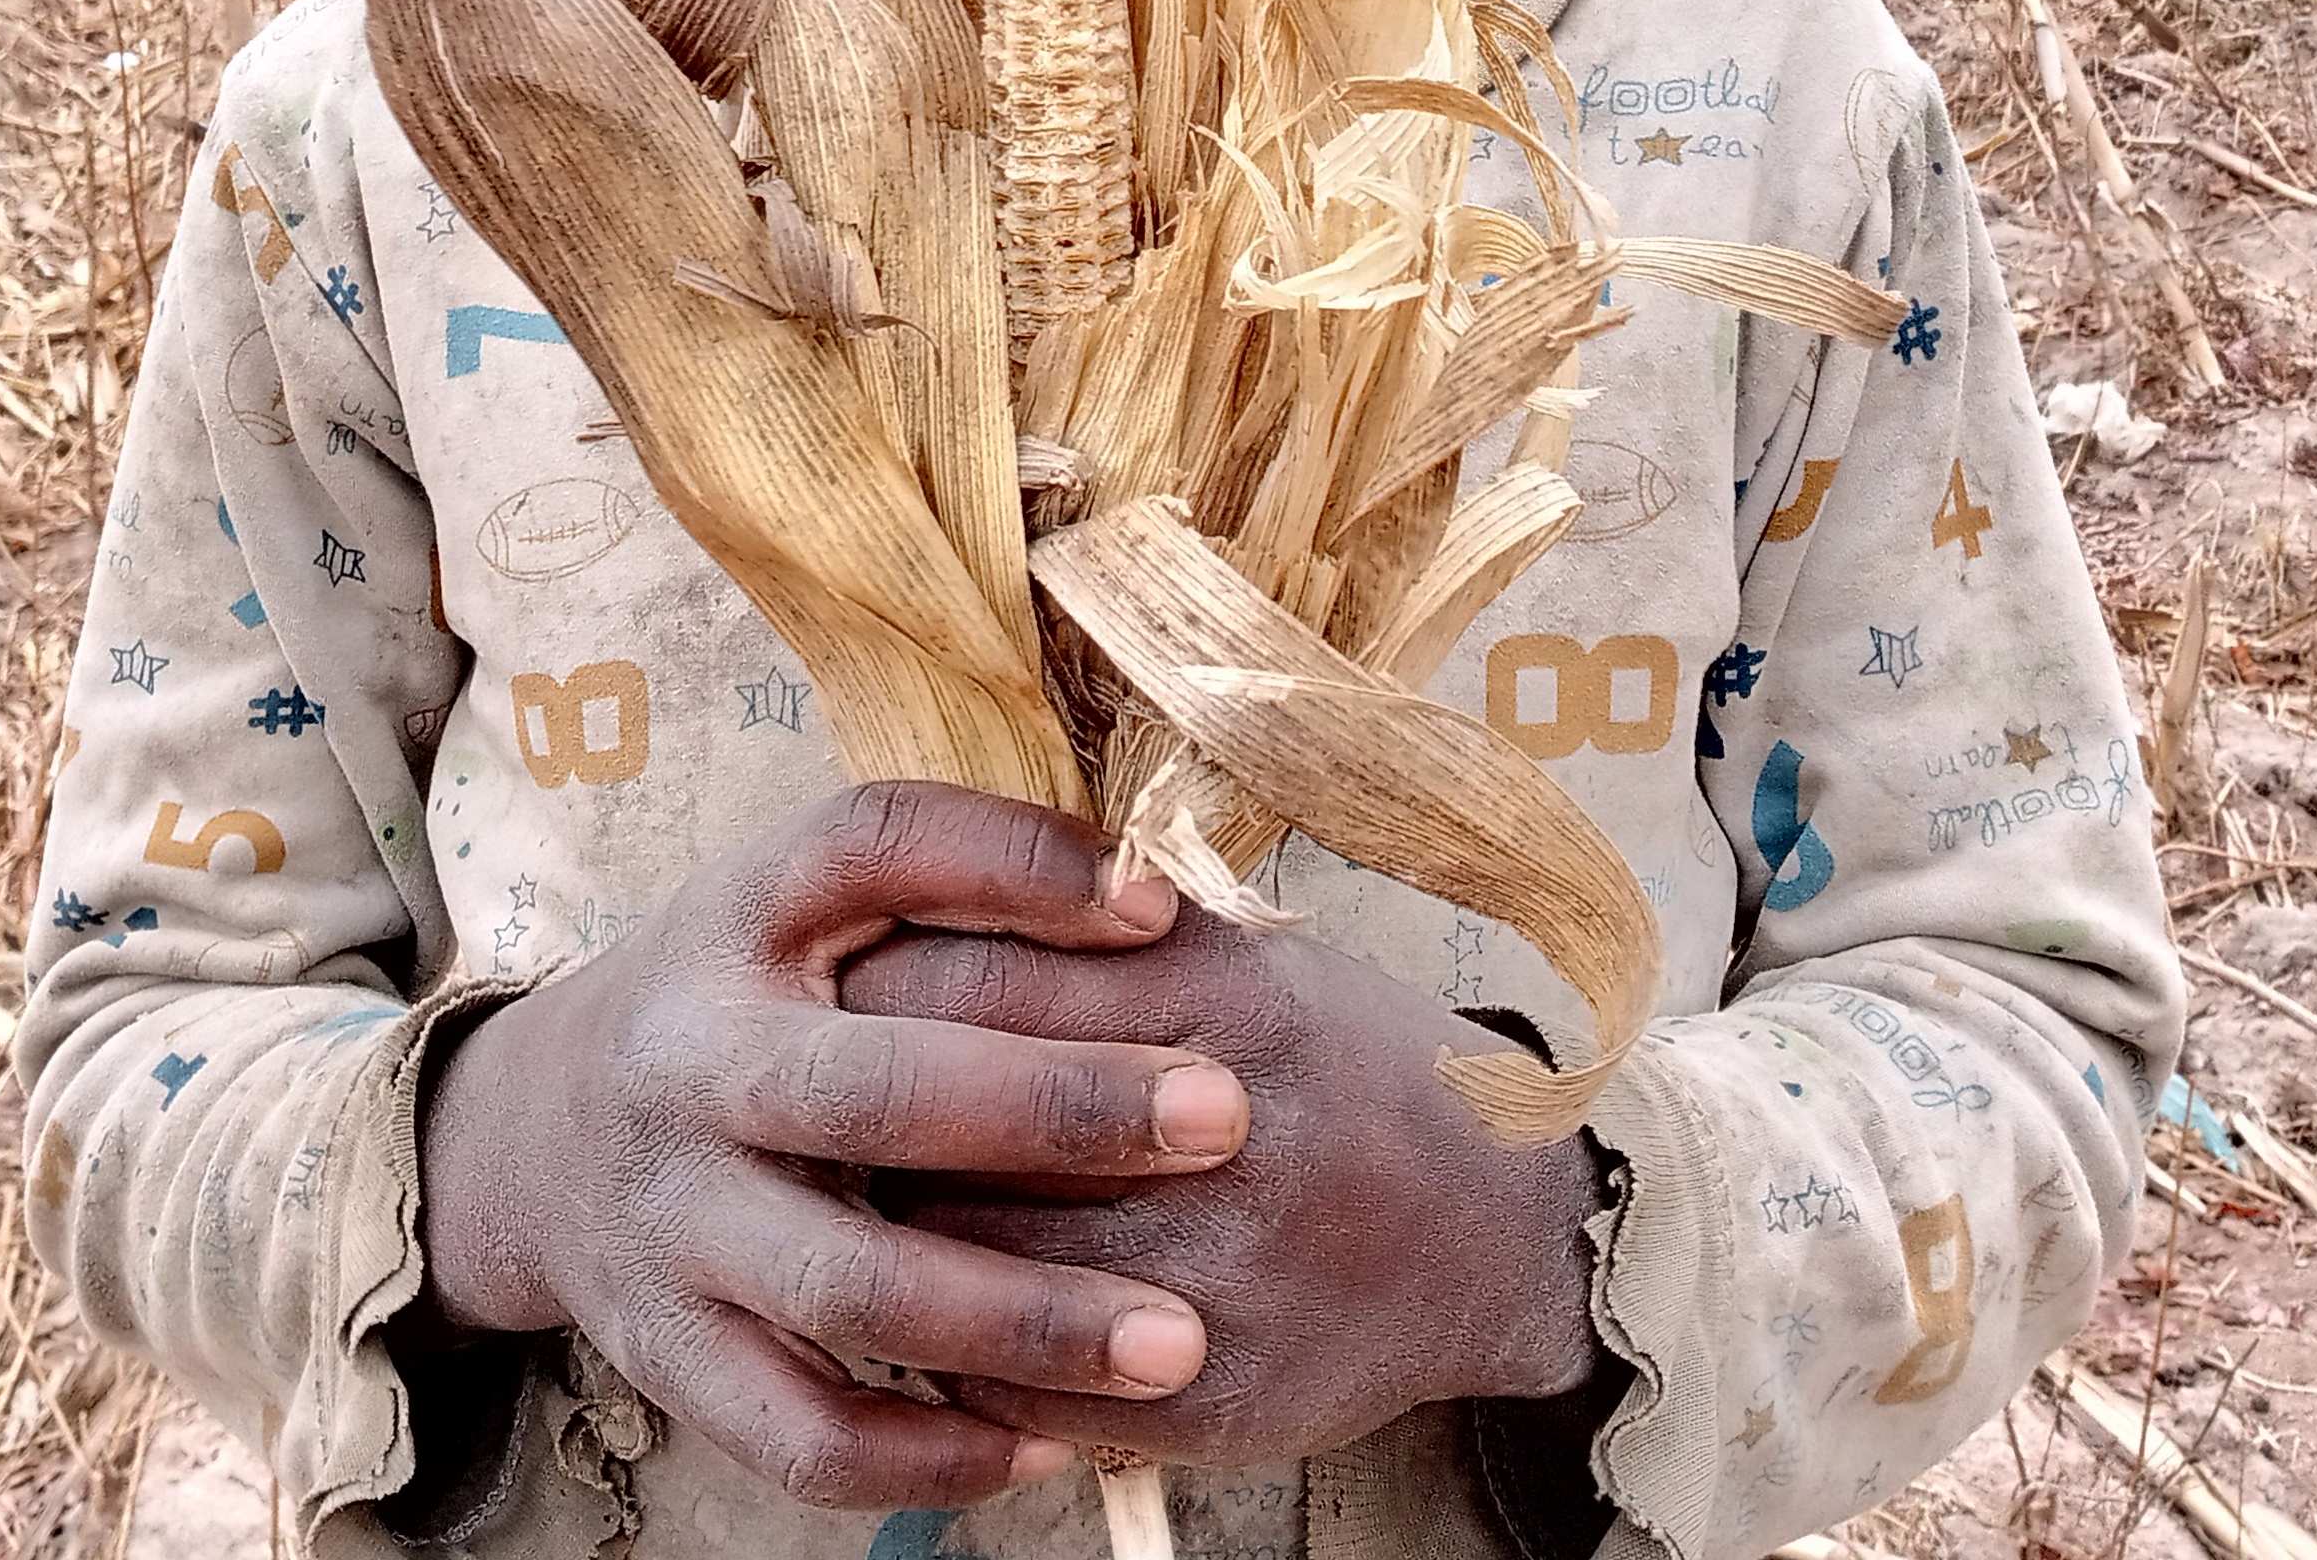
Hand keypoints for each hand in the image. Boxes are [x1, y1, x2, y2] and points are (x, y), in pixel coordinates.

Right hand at [414, 782, 1256, 1509]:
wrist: (533, 1134)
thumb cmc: (741, 997)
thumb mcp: (809, 901)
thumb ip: (959, 879)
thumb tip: (1160, 905)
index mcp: (737, 920)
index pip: (874, 849)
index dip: (1019, 866)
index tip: (1163, 909)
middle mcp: (691, 1064)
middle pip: (878, 1091)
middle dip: (1063, 1108)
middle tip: (1228, 1119)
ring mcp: (674, 1221)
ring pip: (854, 1292)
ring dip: (1027, 1321)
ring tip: (1179, 1339)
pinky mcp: (670, 1353)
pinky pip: (803, 1437)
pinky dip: (931, 1455)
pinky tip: (1050, 1447)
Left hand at [846, 905, 1603, 1466]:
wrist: (1501, 1232)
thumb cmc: (1348, 1069)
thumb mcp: (1256, 960)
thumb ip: (1107, 939)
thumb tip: (909, 918)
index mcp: (1228, 1002)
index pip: (977, 982)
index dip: (878, 984)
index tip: (832, 984)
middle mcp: (1227, 1137)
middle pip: (958, 1123)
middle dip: (867, 1112)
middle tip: (816, 1097)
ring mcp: (1219, 1279)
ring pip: (972, 1261)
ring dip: (895, 1235)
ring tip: (854, 1201)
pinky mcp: (1212, 1397)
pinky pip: (1018, 1384)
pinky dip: (952, 1349)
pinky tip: (934, 1311)